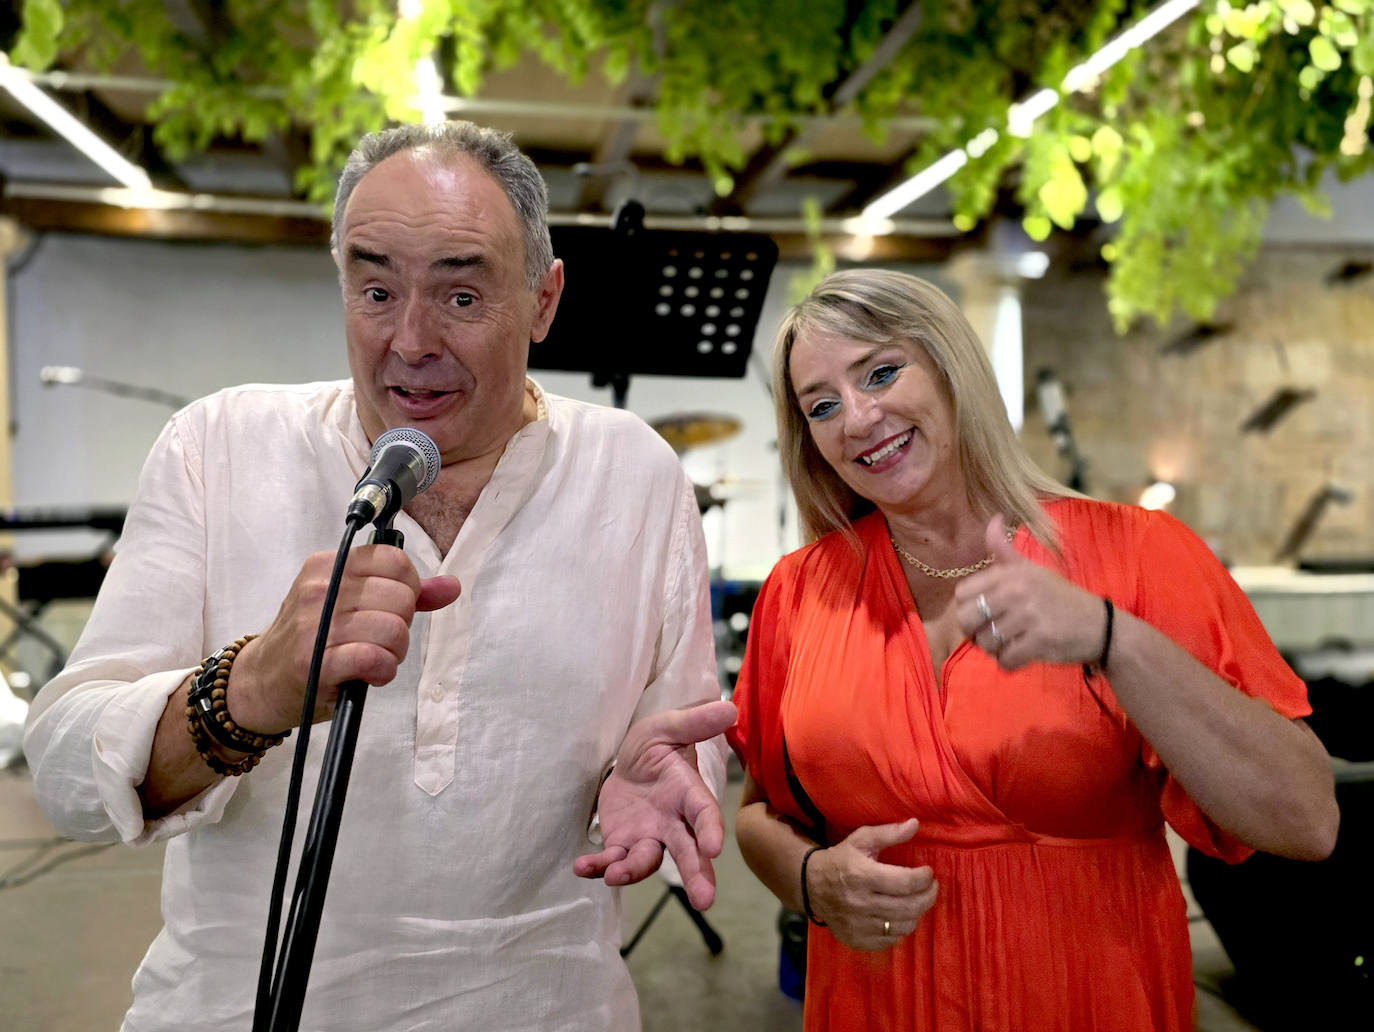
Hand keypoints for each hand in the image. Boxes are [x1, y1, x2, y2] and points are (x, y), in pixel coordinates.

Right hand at [228, 545, 460, 731]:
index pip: (393, 560)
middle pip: (400, 596)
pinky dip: (384, 670)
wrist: (259, 682)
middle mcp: (319, 589)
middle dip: (402, 624)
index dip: (408, 588)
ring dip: (395, 651)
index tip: (393, 608)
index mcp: (327, 566)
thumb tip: (452, 586)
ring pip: (393, 628)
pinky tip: (373, 673)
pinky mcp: (315, 662)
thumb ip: (403, 591)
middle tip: (381, 639)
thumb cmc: (311, 640)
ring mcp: (314, 626)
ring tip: (376, 657)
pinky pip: (374, 658)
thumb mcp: (350, 604)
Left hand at [574, 699, 736, 909]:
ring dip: (632, 872)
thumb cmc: (656, 743)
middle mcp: (674, 822)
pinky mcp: (623, 842)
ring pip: (646, 861)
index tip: (714, 849)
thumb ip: (695, 722)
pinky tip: (583, 867)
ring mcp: (649, 836)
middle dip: (696, 876)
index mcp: (689, 793)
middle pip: (688, 852)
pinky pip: (612, 860)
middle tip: (704, 902)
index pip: (705, 813)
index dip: (711, 830)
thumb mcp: (669, 726)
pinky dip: (598, 867)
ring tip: (615, 875)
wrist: (629, 759)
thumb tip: (728, 709)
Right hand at [806, 820, 937, 950]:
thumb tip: (915, 824)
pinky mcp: (856, 940)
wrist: (811, 885)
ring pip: (903, 926)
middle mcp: (860, 903)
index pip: (905, 882)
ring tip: (918, 900)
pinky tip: (901, 916)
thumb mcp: (861, 839)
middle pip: (908, 907)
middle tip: (932, 887)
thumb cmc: (841, 859)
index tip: (929, 872)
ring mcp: (858, 925)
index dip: (924, 878)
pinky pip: (890, 940)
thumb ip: (889, 833)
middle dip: (928, 897)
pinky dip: (901, 929)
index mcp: (861, 875)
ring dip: (917, 913)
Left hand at [953, 514, 1103, 669]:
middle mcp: (1017, 590)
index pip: (962, 593)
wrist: (1100, 625)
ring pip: (985, 642)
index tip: (984, 615)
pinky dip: (1009, 663)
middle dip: (975, 633)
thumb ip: (1005, 551)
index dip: (968, 608)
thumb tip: (994, 518)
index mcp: (1011, 573)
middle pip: (966, 618)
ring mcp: (1028, 615)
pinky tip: (1022, 655)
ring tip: (1011, 643)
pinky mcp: (1039, 640)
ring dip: (995, 650)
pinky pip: (1005, 659)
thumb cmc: (1059, 598)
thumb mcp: (1032, 570)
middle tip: (993, 635)